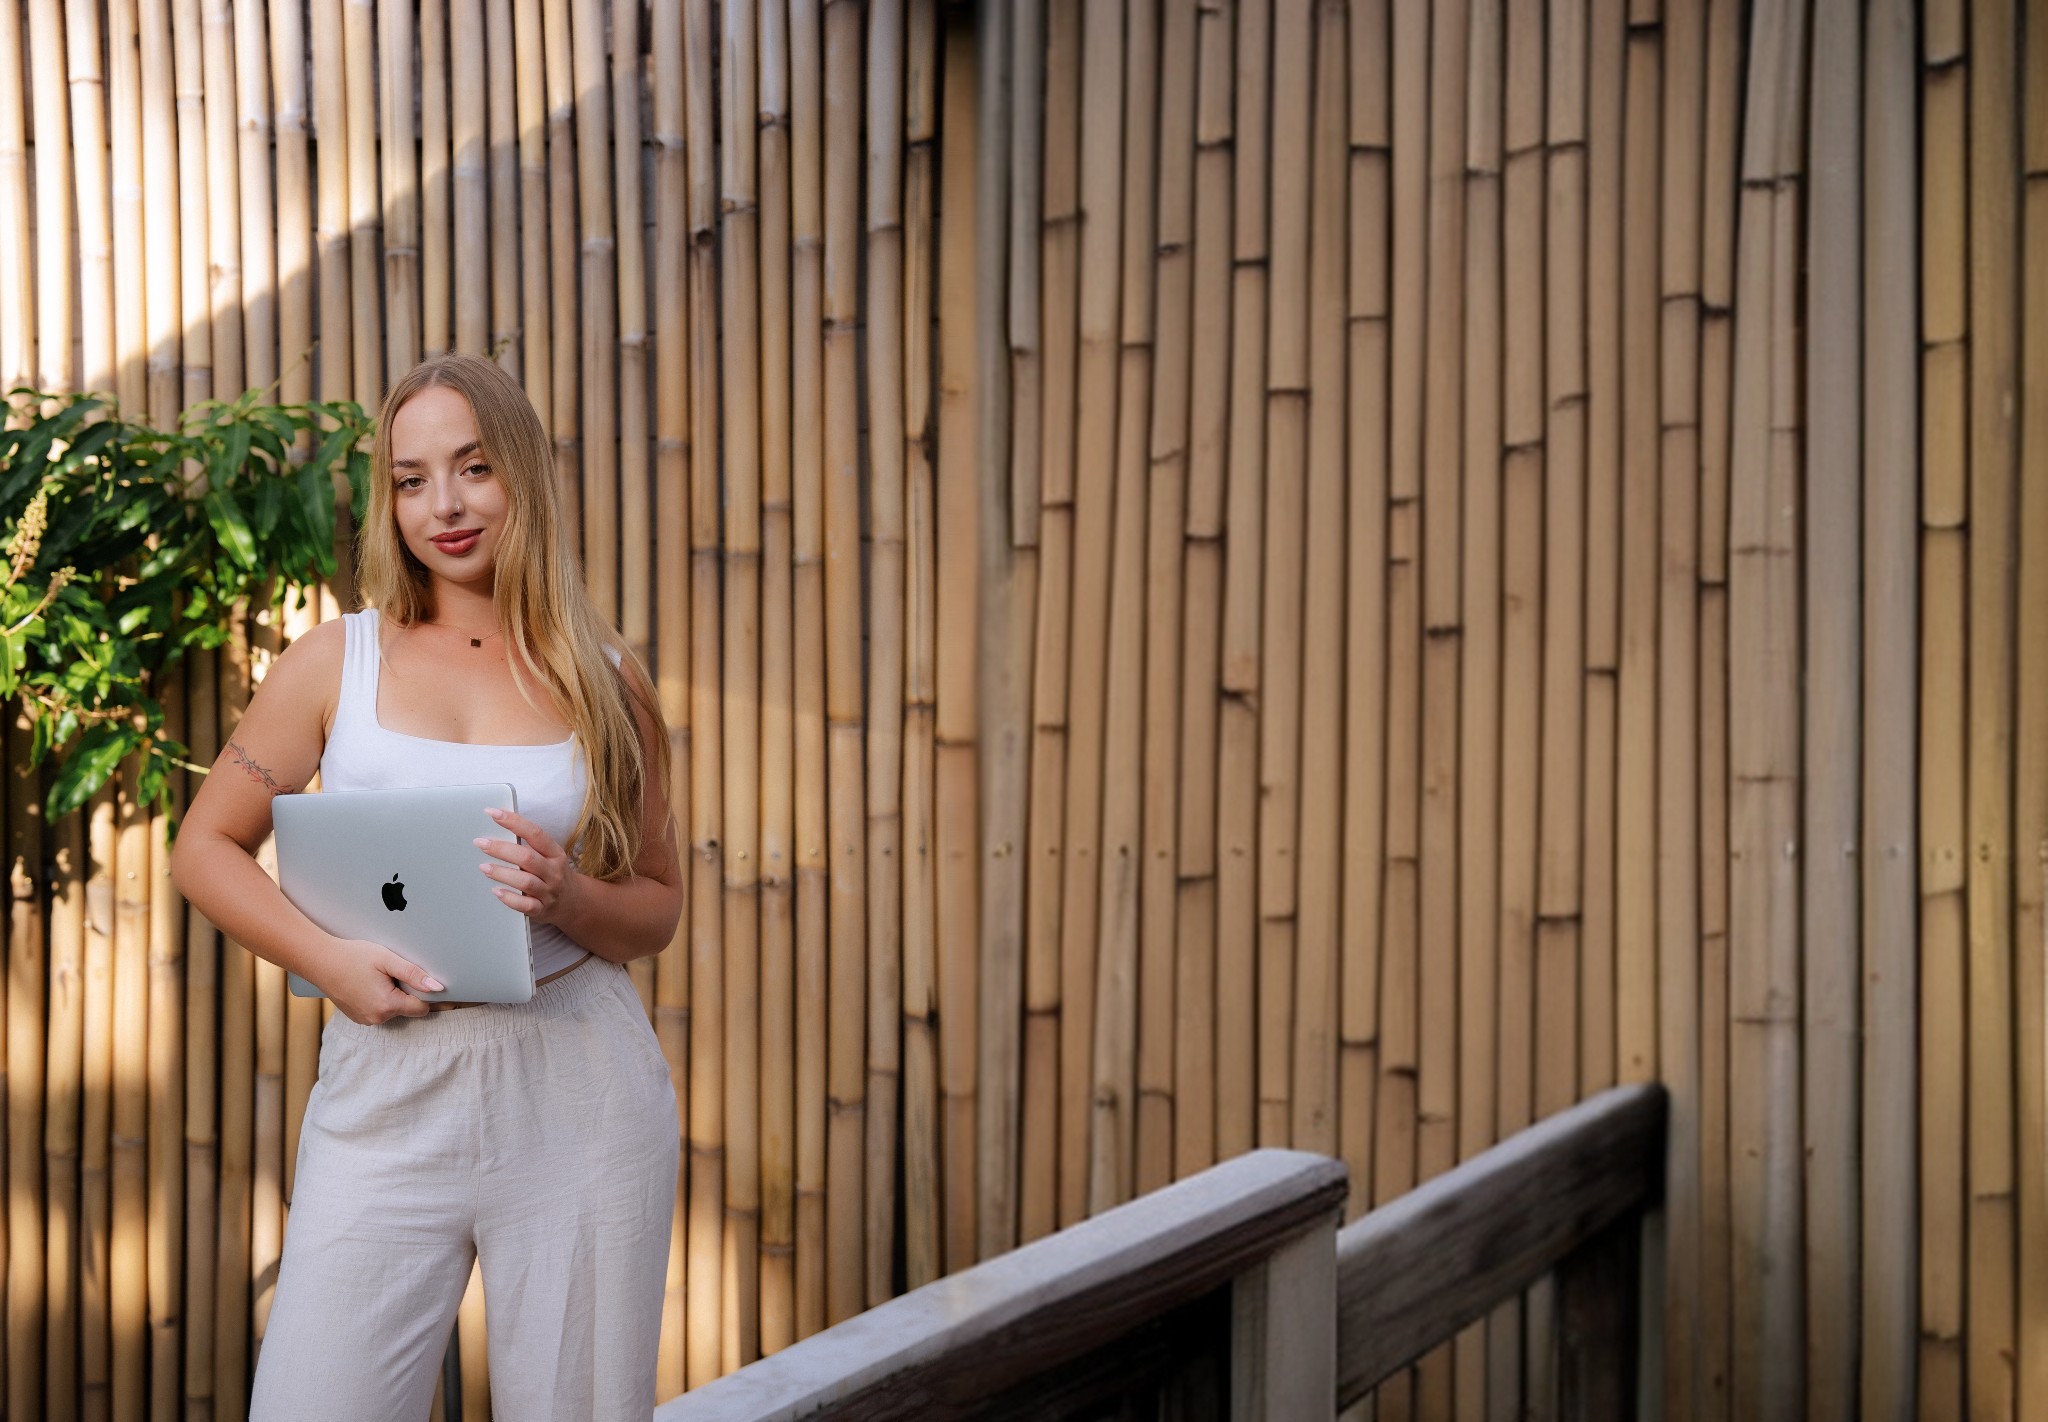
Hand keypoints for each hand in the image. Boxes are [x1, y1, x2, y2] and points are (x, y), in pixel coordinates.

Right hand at [318, 936, 443, 1024]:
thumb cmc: (353, 957)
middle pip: (407, 1009)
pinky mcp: (358, 1018)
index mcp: (387, 1005)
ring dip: (392, 997)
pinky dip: (379, 1000)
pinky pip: (379, 1011)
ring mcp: (366, 1020)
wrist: (320, 961)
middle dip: (406, 993)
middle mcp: (377, 1018)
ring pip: (393, 1010)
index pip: (422, 1009)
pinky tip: (368, 985)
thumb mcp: (387, 959)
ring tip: (378, 978)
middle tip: (392, 974)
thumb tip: (438, 988)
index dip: (426, 995)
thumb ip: (414, 974)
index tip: (422, 982)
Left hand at [476, 807, 577, 925]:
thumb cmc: (552, 873)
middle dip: (502, 849)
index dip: (514, 822)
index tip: (493, 813)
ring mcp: (548, 891)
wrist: (572, 902)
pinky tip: (496, 891)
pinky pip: (526, 905)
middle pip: (527, 858)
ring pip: (525, 881)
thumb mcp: (549, 856)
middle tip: (481, 843)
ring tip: (483, 867)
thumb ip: (529, 845)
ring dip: (502, 873)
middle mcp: (553, 871)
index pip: (535, 834)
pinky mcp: (541, 909)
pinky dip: (510, 898)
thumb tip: (498, 828)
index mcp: (555, 853)